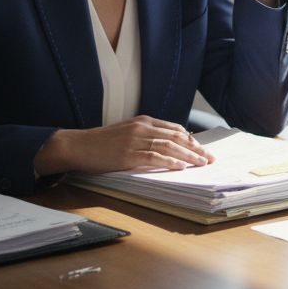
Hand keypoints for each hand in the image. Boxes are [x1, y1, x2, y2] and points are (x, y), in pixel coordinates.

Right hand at [33, 116, 217, 175]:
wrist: (77, 145)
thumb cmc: (101, 142)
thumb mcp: (127, 132)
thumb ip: (146, 136)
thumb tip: (168, 147)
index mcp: (144, 121)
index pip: (175, 128)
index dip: (191, 139)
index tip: (202, 149)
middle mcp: (142, 128)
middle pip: (177, 137)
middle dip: (196, 148)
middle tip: (210, 158)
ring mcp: (135, 140)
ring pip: (169, 146)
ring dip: (189, 156)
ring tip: (201, 164)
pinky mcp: (128, 154)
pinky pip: (154, 157)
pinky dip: (170, 162)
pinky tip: (181, 167)